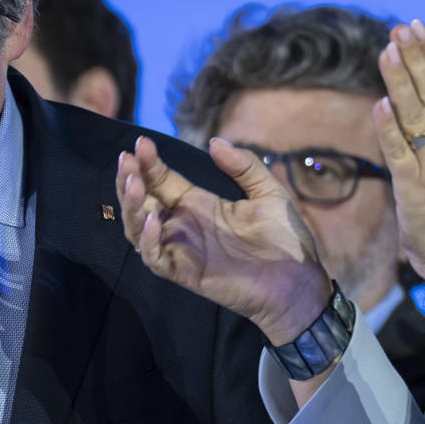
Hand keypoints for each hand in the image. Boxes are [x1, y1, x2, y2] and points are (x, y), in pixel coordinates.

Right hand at [116, 136, 330, 345]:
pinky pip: (155, 258)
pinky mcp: (185, 272)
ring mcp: (181, 250)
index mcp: (198, 204)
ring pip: (138, 229)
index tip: (141, 142)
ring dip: (131, 207)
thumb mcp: (268, 193)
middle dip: (128, 180)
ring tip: (133, 184)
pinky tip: (156, 220)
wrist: (299, 282)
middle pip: (141, 202)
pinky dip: (149, 241)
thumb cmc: (285, 240)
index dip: (148, 163)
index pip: (162, 181)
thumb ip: (244, 166)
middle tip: (126, 160)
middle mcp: (183, 225)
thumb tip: (214, 141)